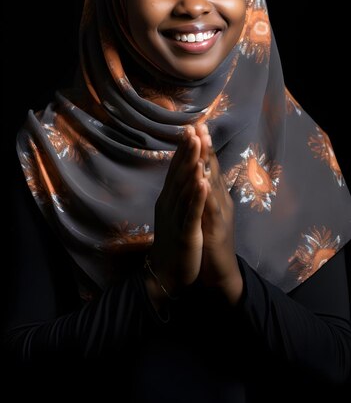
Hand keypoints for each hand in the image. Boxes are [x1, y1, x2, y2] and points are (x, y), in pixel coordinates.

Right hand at [147, 126, 205, 298]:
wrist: (166, 275)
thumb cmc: (173, 242)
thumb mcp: (174, 213)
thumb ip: (178, 193)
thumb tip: (184, 173)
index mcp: (169, 199)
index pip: (176, 168)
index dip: (183, 148)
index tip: (190, 127)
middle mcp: (170, 204)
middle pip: (179, 172)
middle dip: (187, 150)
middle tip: (193, 128)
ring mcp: (176, 218)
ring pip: (185, 188)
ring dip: (191, 166)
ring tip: (198, 145)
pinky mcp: (184, 233)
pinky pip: (191, 212)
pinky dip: (197, 196)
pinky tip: (202, 181)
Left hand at [196, 124, 242, 303]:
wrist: (218, 273)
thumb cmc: (210, 242)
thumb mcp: (204, 213)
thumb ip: (202, 194)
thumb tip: (194, 175)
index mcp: (214, 196)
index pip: (207, 166)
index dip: (201, 146)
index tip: (195, 125)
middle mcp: (219, 200)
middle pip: (212, 169)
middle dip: (205, 146)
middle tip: (200, 124)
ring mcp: (220, 213)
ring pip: (213, 183)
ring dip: (207, 162)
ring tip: (202, 142)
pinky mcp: (216, 229)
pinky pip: (210, 208)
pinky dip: (206, 192)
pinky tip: (202, 179)